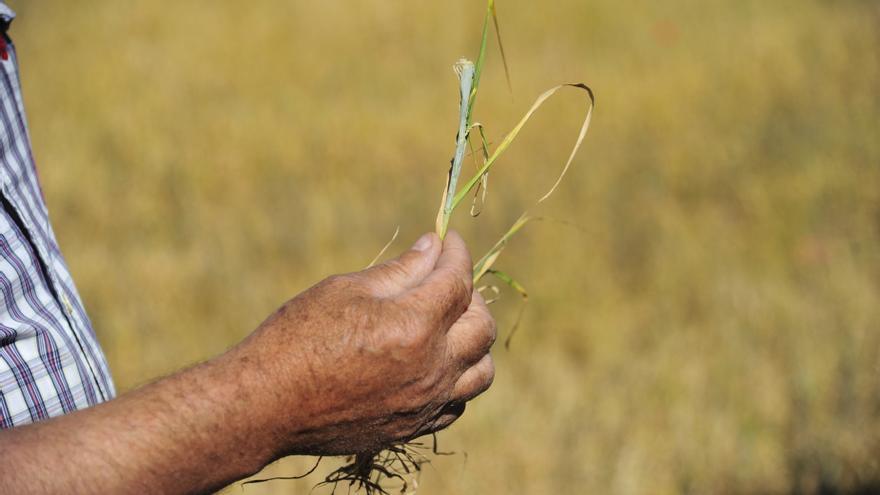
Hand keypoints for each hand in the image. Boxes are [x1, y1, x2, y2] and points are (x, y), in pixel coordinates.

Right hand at [234, 231, 496, 456]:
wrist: (266, 405)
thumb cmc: (298, 338)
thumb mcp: (346, 290)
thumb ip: (400, 270)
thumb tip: (433, 247)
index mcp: (415, 326)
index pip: (458, 280)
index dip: (457, 253)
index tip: (449, 240)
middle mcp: (432, 369)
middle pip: (482, 325)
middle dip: (471, 294)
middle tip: (446, 279)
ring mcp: (426, 403)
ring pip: (481, 370)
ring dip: (473, 341)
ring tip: (448, 324)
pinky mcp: (413, 428)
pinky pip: (458, 403)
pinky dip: (457, 378)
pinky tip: (435, 363)